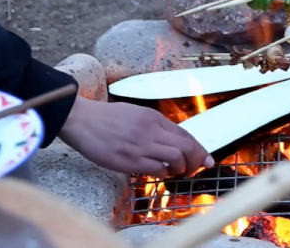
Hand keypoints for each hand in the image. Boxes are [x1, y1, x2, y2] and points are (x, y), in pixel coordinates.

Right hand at [59, 97, 213, 176]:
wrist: (81, 119)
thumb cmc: (107, 118)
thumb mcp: (136, 114)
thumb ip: (155, 126)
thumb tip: (173, 141)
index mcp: (154, 118)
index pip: (186, 135)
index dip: (200, 150)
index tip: (208, 160)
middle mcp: (151, 130)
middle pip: (186, 147)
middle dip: (196, 161)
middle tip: (193, 170)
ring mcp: (140, 145)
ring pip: (176, 158)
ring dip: (180, 169)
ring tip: (175, 172)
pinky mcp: (128, 160)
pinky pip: (156, 169)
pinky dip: (162, 174)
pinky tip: (158, 173)